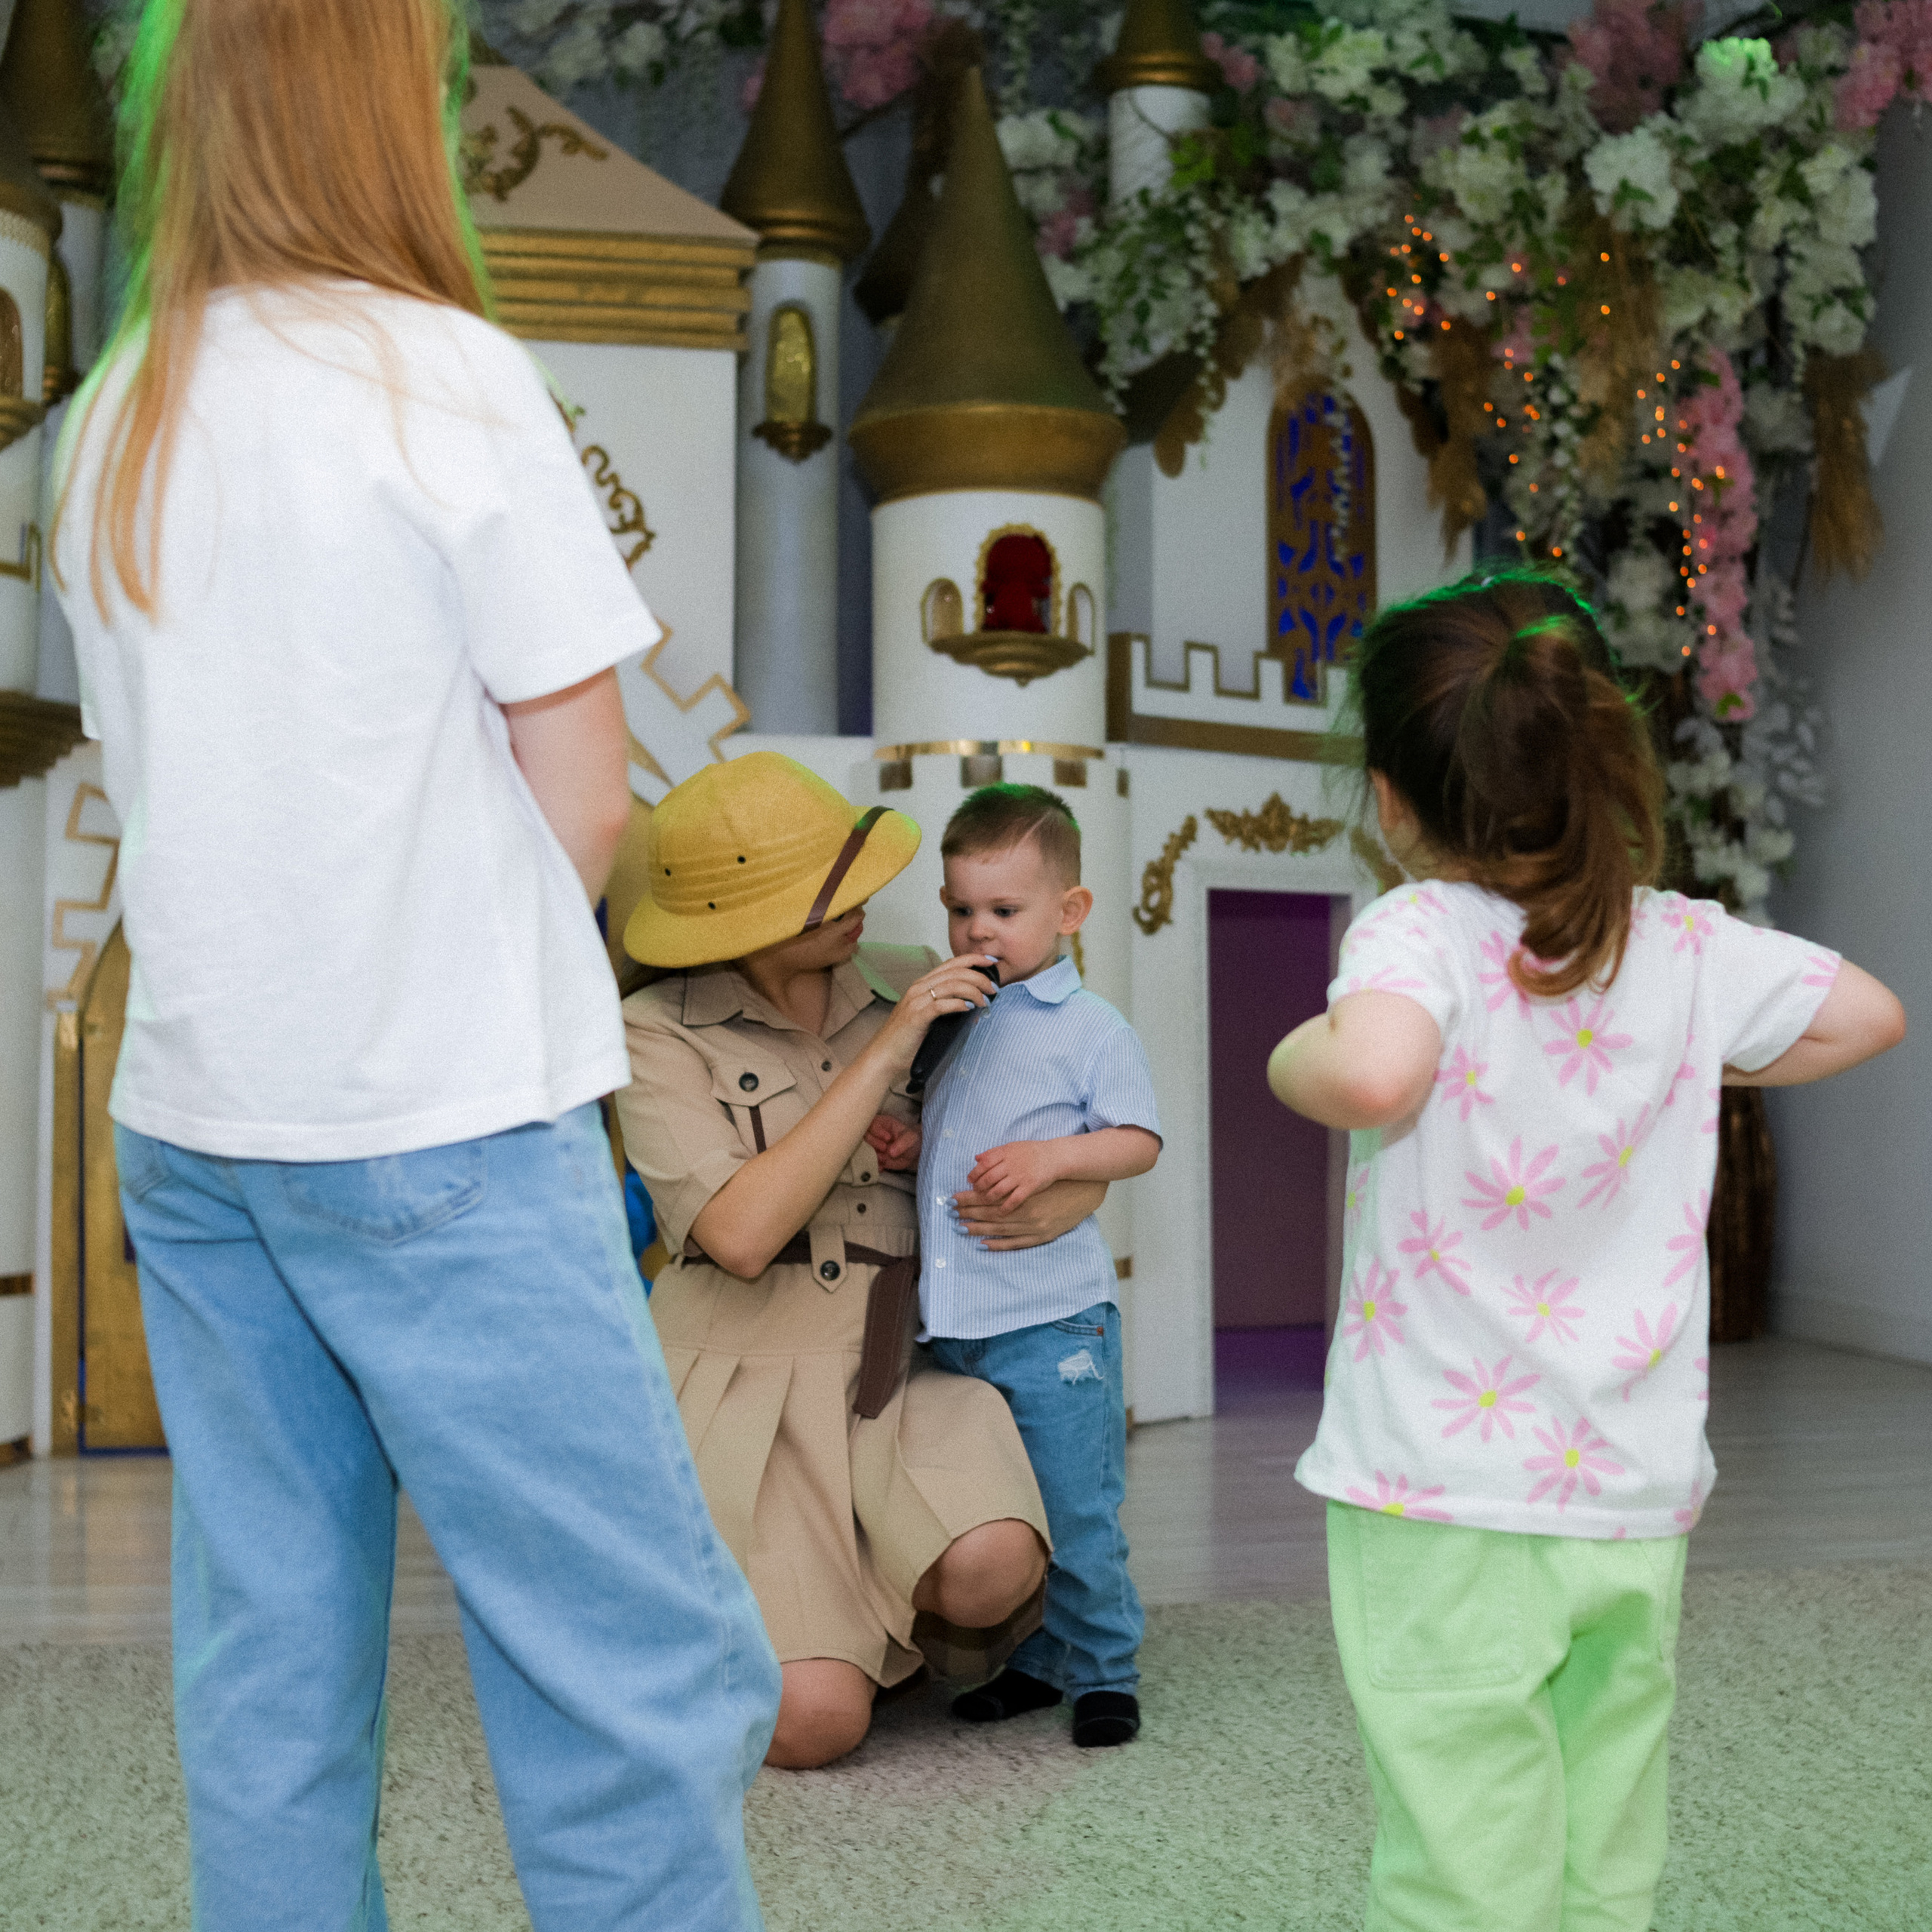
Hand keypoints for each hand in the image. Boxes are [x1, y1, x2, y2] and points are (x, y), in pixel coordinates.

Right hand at [864, 1114, 921, 1170]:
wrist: (913, 1154)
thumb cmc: (912, 1140)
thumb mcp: (911, 1138)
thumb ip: (902, 1143)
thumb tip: (891, 1152)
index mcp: (882, 1123)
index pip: (871, 1123)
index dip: (877, 1131)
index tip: (888, 1138)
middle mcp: (874, 1134)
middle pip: (864, 1135)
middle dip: (873, 1143)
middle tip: (885, 1148)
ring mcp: (873, 1146)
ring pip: (863, 1149)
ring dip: (872, 1155)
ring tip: (884, 1159)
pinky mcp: (873, 1157)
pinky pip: (868, 1161)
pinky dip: (874, 1165)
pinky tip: (882, 1167)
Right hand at [875, 955, 997, 1072]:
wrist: (884, 1055)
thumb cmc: (907, 1038)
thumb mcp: (929, 1016)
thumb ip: (948, 1008)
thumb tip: (973, 1006)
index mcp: (922, 984)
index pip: (951, 963)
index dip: (973, 959)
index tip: (991, 962)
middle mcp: (919, 988)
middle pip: (955, 972)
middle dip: (979, 976)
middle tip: (993, 988)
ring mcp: (916, 1001)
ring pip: (951, 985)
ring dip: (973, 991)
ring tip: (984, 1001)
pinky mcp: (916, 1016)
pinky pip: (941, 1005)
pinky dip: (958, 1004)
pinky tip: (968, 1008)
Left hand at [952, 1177, 1106, 1249]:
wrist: (1083, 1191)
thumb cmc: (1054, 1179)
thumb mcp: (1031, 1172)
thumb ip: (1007, 1168)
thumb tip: (979, 1160)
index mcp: (1021, 1193)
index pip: (988, 1197)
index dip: (968, 1199)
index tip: (952, 1199)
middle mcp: (1025, 1211)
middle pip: (990, 1213)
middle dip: (968, 1213)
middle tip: (951, 1213)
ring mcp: (1033, 1226)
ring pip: (999, 1229)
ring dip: (978, 1228)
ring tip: (960, 1227)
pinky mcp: (1040, 1236)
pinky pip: (1015, 1243)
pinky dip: (997, 1244)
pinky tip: (983, 1243)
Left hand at [965, 1139, 1062, 1209]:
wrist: (1054, 1156)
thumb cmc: (1031, 1152)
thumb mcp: (1012, 1147)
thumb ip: (994, 1152)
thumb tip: (977, 1158)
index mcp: (1005, 1153)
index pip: (984, 1164)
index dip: (974, 1173)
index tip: (970, 1181)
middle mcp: (1011, 1164)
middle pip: (988, 1178)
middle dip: (978, 1188)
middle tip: (975, 1193)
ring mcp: (1020, 1176)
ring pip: (998, 1190)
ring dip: (988, 1198)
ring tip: (985, 1203)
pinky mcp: (1030, 1186)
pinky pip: (1014, 1200)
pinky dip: (1005, 1207)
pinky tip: (1000, 1213)